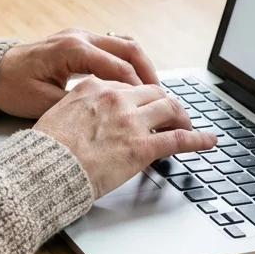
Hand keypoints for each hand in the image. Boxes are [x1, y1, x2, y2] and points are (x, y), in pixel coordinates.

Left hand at [0, 28, 158, 118]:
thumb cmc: (13, 87)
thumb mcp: (44, 104)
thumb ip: (80, 108)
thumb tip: (110, 121)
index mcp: (73, 49)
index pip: (119, 68)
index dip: (140, 91)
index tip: (156, 110)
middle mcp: (80, 36)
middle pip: (130, 49)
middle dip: (150, 74)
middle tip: (164, 99)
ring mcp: (80, 35)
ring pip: (125, 45)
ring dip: (142, 66)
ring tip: (154, 92)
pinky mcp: (78, 41)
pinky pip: (113, 47)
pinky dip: (128, 62)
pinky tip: (134, 83)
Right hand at [33, 77, 217, 197]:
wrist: (46, 167)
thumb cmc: (46, 148)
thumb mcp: (58, 114)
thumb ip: (79, 108)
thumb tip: (88, 117)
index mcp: (93, 87)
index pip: (128, 86)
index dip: (141, 98)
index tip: (145, 106)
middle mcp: (115, 98)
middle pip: (153, 91)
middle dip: (165, 102)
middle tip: (171, 114)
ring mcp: (130, 121)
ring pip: (169, 107)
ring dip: (182, 116)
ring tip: (188, 125)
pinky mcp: (141, 147)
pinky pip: (178, 139)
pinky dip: (198, 139)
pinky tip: (208, 141)